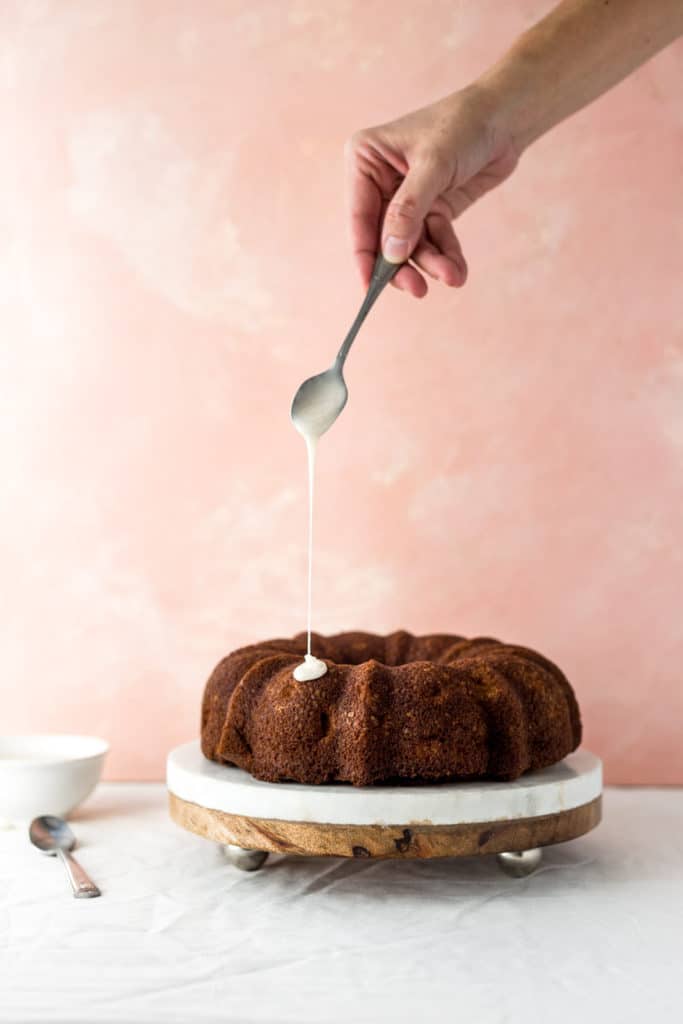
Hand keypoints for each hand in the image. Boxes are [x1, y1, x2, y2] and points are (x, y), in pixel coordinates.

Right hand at [345, 87, 519, 297]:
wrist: (506, 117)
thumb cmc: (464, 126)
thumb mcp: (434, 166)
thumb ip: (409, 211)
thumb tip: (391, 253)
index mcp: (366, 160)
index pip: (360, 217)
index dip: (364, 255)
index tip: (369, 289)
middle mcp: (381, 181)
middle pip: (384, 237)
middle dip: (403, 265)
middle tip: (418, 290)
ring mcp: (407, 198)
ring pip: (412, 244)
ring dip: (431, 263)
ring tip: (452, 276)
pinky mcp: (433, 208)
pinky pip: (434, 240)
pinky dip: (446, 256)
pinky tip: (457, 270)